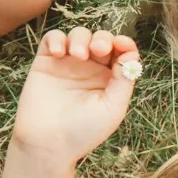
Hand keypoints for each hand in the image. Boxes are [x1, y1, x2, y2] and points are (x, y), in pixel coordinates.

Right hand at [11, 27, 139, 164]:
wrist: (49, 142)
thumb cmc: (85, 130)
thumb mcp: (112, 108)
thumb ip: (123, 82)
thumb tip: (131, 56)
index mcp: (112, 80)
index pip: (122, 54)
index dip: (125, 44)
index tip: (122, 45)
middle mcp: (92, 69)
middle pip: (102, 40)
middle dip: (103, 39)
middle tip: (98, 50)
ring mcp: (69, 64)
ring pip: (79, 35)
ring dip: (81, 38)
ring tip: (77, 55)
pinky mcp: (47, 62)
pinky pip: (52, 38)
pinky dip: (57, 38)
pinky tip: (59, 53)